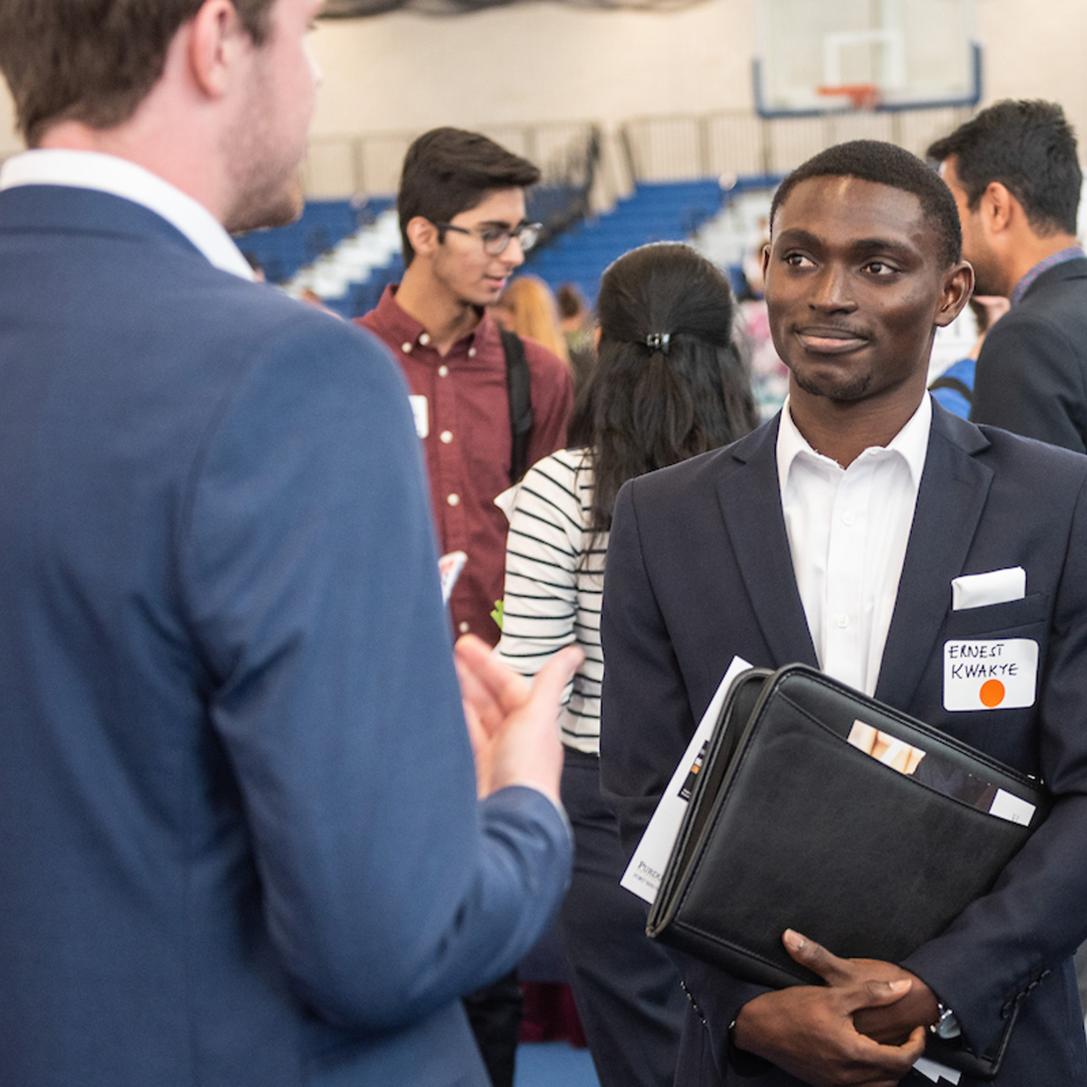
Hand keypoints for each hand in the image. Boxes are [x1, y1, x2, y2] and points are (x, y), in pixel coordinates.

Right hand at [454, 635, 581, 803]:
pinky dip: (455, 722)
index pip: (507, 684)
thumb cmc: (527, 770)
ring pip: (476, 717)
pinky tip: (444, 711)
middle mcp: (516, 738)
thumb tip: (575, 652)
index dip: (487, 664)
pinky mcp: (476, 772)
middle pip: (490, 699)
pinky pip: (465, 739)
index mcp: (533, 722)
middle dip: (471, 676)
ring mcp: (496, 756)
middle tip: (449, 654)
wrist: (509, 818)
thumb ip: (550, 682)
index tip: (466, 645)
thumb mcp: (537, 716)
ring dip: (461, 696)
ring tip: (442, 676)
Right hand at [731, 930, 927, 1086]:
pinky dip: (873, 1076)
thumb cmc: (792, 1008)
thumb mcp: (834, 993)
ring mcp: (835, 1083)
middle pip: (894, 1077)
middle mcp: (847, 1076)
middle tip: (908, 1036)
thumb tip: (903, 987)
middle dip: (906, 1057)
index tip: (918, 1028)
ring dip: (891, 1070)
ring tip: (890, 1047)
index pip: (901, 1059)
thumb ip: (872, 992)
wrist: (758, 1027)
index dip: (917, 1044)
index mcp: (854, 1053)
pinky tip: (865, 1056)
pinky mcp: (825, 1083)